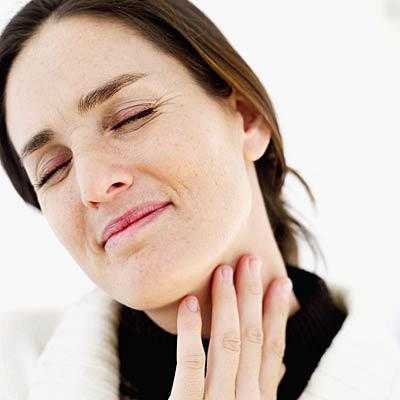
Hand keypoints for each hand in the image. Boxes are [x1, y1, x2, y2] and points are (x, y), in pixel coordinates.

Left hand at [169, 253, 292, 399]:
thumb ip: (261, 391)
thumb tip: (281, 368)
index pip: (273, 349)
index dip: (277, 313)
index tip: (281, 281)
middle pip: (252, 338)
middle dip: (253, 295)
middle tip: (251, 259)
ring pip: (228, 344)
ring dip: (227, 302)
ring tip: (223, 270)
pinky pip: (191, 365)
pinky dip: (191, 331)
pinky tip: (188, 303)